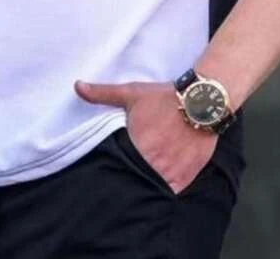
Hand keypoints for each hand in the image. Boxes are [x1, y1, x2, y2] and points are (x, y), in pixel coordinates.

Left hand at [74, 79, 217, 194]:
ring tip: (140, 179)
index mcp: (136, 145)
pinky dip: (164, 190)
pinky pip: (171, 192)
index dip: (114, 168)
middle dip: (129, 177)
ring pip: (152, 188)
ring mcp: (170, 172)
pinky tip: (158, 183)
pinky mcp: (186, 177)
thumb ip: (102, 93)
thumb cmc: (164, 97)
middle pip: (135, 178)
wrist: (202, 101)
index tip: (110, 168)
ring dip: (146, 185)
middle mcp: (152, 163)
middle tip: (125, 172)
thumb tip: (77, 86)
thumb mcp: (131, 93)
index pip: (118, 166)